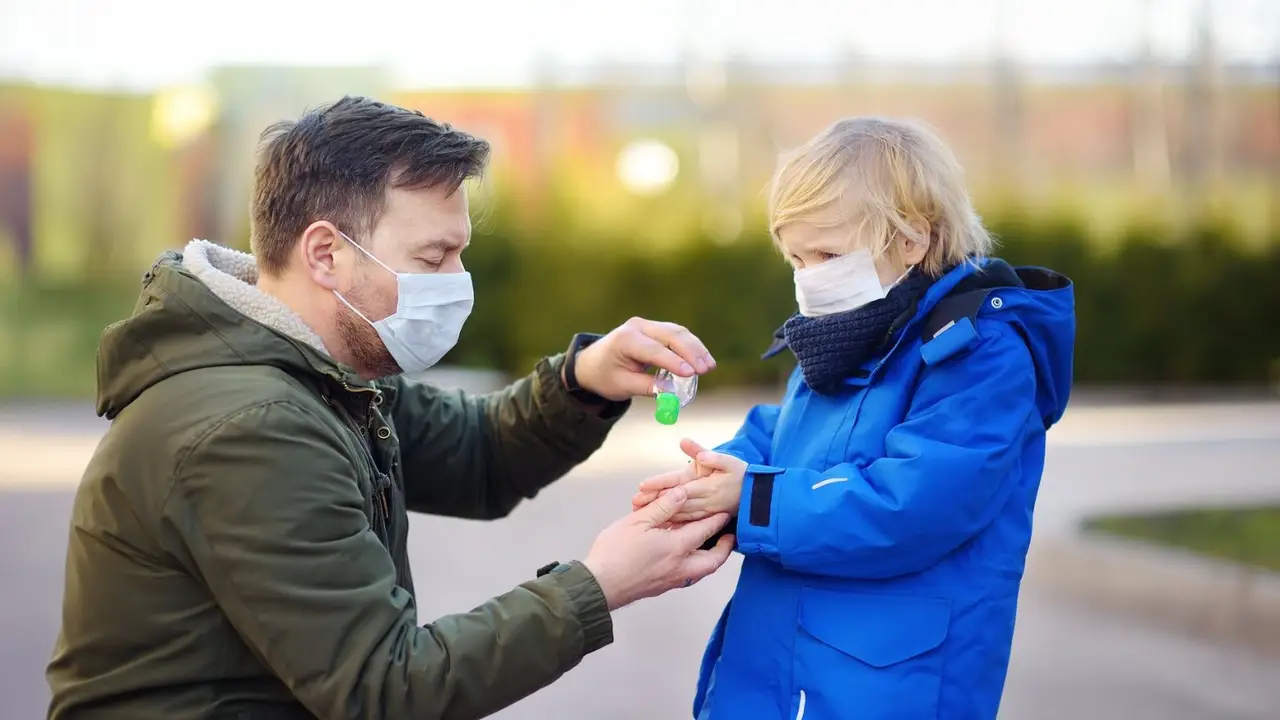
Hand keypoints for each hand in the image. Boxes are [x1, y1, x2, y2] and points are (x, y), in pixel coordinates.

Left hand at [570, 318, 715, 401]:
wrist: (592, 363)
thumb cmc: (605, 376)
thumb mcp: (622, 386)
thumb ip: (646, 388)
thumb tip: (671, 393)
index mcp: (625, 340)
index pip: (654, 350)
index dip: (674, 362)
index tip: (692, 374)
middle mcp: (637, 327)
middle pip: (670, 335)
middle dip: (691, 352)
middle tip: (706, 370)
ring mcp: (646, 325)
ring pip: (677, 332)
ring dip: (695, 348)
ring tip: (709, 366)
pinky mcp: (654, 329)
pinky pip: (676, 334)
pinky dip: (691, 346)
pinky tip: (703, 358)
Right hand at [583, 486, 734, 610]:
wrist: (599, 586)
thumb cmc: (615, 552)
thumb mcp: (637, 522)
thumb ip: (662, 507)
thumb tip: (682, 493)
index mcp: (676, 548)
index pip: (704, 531)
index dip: (716, 519)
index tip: (726, 511)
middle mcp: (680, 567)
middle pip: (713, 560)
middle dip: (724, 548)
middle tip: (729, 537)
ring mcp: (672, 580)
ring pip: (701, 571)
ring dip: (710, 559)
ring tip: (711, 546)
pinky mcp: (662, 587)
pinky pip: (688, 576)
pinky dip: (695, 566)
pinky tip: (687, 558)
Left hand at [632, 439, 746, 523]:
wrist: (758, 497)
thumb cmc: (742, 475)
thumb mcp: (729, 460)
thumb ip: (710, 455)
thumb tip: (688, 444)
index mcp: (706, 486)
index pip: (679, 486)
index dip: (660, 485)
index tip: (642, 486)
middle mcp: (704, 501)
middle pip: (674, 503)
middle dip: (654, 503)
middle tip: (635, 503)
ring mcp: (705, 512)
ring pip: (679, 515)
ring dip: (660, 515)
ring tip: (641, 513)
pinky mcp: (706, 519)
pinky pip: (687, 523)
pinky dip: (673, 524)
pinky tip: (660, 525)